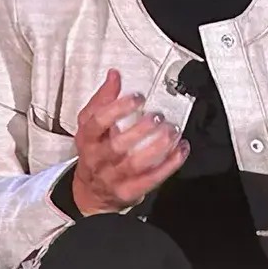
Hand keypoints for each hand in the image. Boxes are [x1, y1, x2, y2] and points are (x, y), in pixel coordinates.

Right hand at [69, 70, 189, 214]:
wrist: (90, 192)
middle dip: (141, 129)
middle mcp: (98, 159)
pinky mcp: (129, 191)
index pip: (98, 122)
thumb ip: (103, 99)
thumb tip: (114, 76)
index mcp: (87, 138)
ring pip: (135, 164)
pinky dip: (169, 165)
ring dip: (158, 146)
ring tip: (172, 131)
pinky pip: (151, 179)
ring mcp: (113, 177)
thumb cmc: (94, 152)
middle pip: (117, 145)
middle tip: (158, 116)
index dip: (118, 108)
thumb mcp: (90, 124)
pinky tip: (180, 150)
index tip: (138, 97)